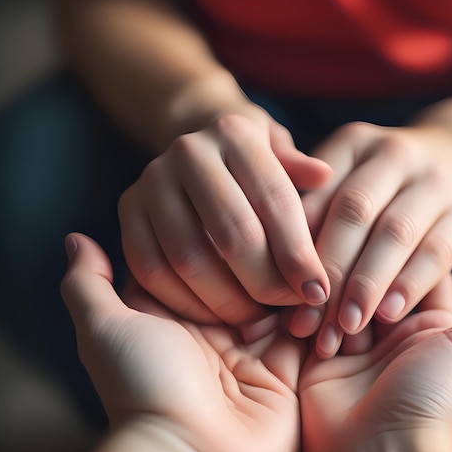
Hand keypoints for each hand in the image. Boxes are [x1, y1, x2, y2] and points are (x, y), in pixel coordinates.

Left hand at [61, 233, 304, 451]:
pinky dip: (317, 313)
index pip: (202, 261)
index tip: (237, 206)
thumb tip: (78, 239)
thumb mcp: (105, 327)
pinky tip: (325, 287)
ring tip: (309, 253)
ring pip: (281, 301)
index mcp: (177, 315)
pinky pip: (309, 335)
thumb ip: (89, 283)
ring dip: (293, 281)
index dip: (218, 234)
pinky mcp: (287, 375)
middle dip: (263, 256)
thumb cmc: (143, 389)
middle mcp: (216, 331)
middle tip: (283, 226)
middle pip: (246, 279)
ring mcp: (253, 354)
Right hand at [118, 101, 331, 326]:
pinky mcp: (126, 211)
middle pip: (233, 234)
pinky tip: (216, 316)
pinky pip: (152, 271)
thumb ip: (299, 172)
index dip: (299, 255)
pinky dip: (186, 303)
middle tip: (287, 309)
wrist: (194, 151)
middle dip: (267, 283)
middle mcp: (189, 152)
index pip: (275, 201)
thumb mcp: (280, 157)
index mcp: (235, 134)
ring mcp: (151, 181)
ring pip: (191, 259)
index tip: (317, 293)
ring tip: (256, 317)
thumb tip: (324, 176)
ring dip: (229, 301)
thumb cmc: (251, 166)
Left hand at [290, 121, 451, 357]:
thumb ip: (309, 210)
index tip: (276, 299)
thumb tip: (264, 269)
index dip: (295, 251)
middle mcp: (393, 154)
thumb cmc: (381, 183)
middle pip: (354, 213)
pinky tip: (388, 316)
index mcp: (352, 144)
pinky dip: (411, 285)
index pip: (315, 198)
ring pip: (395, 233)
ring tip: (345, 329)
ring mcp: (435, 179)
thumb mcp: (345, 178)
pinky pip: (438, 250)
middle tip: (308, 326)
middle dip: (328, 273)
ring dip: (367, 285)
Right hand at [299, 233, 451, 451]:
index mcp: (431, 324)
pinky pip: (311, 321)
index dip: (405, 246)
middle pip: (374, 276)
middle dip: (362, 271)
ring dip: (334, 293)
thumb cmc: (436, 402)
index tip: (389, 227)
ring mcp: (354, 345)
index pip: (418, 265)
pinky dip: (308, 313)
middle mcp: (392, 332)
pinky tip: (303, 308)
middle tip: (348, 264)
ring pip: (339, 294)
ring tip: (326, 293)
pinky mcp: (319, 359)